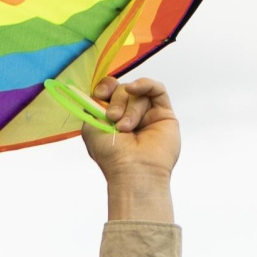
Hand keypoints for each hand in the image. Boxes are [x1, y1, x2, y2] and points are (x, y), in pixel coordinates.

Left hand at [82, 75, 177, 220]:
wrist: (134, 171)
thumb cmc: (111, 156)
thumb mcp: (92, 128)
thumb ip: (93, 106)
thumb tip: (97, 91)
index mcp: (111, 118)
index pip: (109, 91)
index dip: (105, 87)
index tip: (101, 94)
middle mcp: (129, 114)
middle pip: (123, 90)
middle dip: (117, 102)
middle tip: (114, 119)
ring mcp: (147, 114)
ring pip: (138, 93)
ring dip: (130, 108)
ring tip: (127, 128)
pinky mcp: (164, 114)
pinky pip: (156, 89)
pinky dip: (145, 85)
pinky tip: (135, 89)